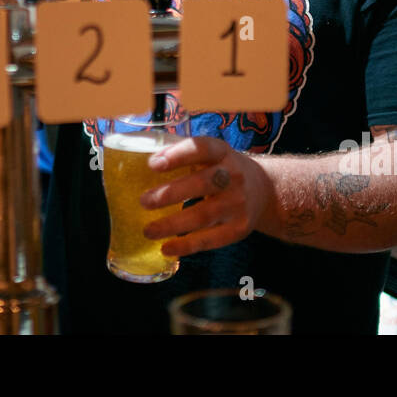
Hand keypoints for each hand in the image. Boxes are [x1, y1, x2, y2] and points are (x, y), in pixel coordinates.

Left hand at [139, 136, 276, 257]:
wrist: (264, 190)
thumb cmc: (222, 169)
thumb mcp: (210, 154)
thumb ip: (181, 155)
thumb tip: (132, 160)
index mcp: (221, 152)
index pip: (200, 148)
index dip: (177, 156)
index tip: (152, 164)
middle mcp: (233, 175)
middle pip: (202, 184)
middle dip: (170, 193)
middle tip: (143, 201)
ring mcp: (238, 203)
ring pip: (204, 215)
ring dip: (172, 224)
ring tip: (148, 230)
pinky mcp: (239, 228)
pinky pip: (211, 239)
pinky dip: (187, 245)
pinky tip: (166, 248)